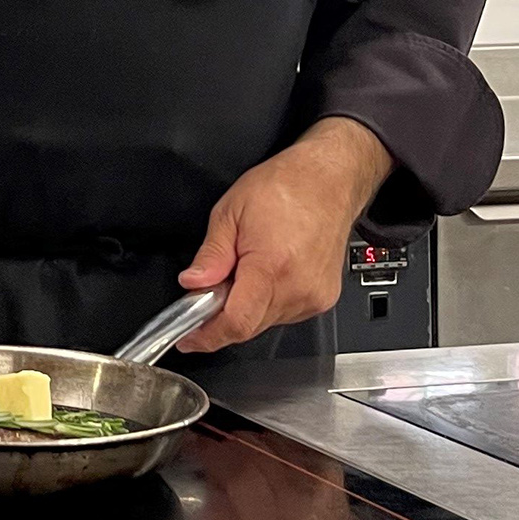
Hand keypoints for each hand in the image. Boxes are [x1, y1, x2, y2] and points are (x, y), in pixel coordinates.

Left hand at [177, 120, 392, 352]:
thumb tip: (192, 284)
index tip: (188, 339)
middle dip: (221, 316)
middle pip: (248, 326)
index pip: (237, 322)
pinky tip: (266, 274)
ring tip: (245, 269)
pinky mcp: (323, 299)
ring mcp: (314, 296)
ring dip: (245, 307)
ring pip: (265, 323)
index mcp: (272, 266)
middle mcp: (298, 287)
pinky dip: (265, 303)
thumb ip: (211, 254)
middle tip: (210, 289)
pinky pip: (284, 314)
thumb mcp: (230, 212)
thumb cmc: (286, 187)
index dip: (207, 336)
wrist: (330, 180)